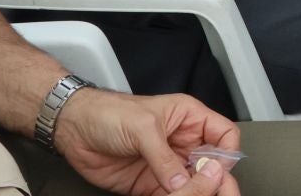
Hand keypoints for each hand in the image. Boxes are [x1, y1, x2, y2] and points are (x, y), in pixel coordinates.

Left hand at [52, 87, 239, 195]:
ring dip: (195, 194)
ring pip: (194, 186)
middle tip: (217, 194)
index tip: (217, 170)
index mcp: (188, 118)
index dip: (226, 154)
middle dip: (218, 182)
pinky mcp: (151, 185)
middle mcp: (181, 143)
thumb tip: (182, 180)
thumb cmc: (107, 112)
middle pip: (213, 167)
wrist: (74, 130)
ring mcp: (167, 166)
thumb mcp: (142, 127)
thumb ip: (164, 156)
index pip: (223, 136)